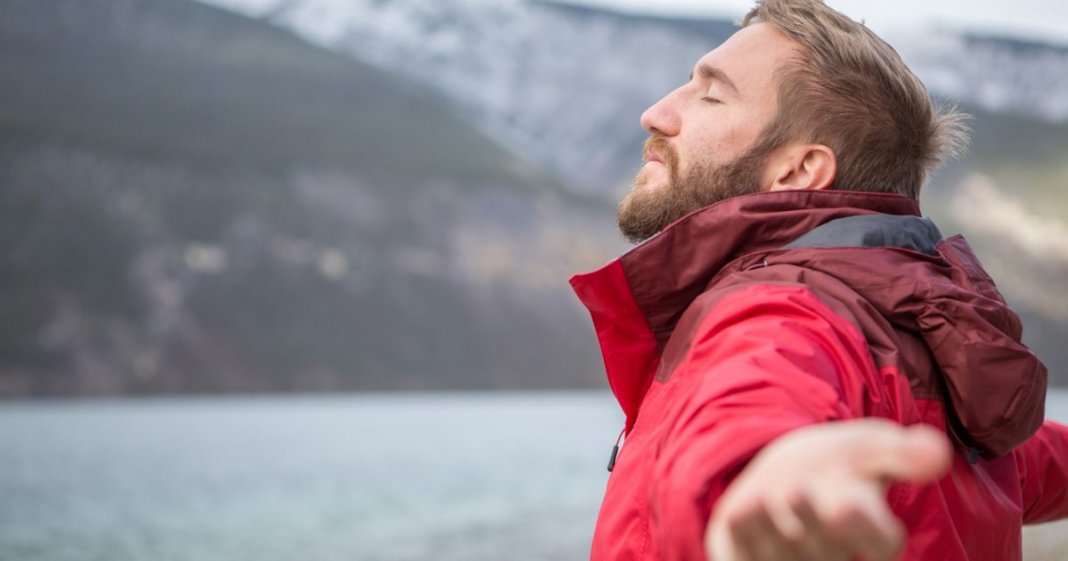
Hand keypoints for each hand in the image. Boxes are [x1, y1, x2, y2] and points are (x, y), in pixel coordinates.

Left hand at [705, 419, 951, 560]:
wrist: (780, 476)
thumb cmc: (834, 466)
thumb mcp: (867, 449)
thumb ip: (901, 453)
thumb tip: (937, 450)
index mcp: (866, 529)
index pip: (879, 540)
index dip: (864, 527)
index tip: (848, 503)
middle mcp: (829, 551)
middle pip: (825, 547)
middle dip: (811, 521)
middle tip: (800, 491)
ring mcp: (789, 560)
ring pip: (784, 555)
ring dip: (772, 528)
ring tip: (764, 497)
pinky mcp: (751, 559)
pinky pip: (746, 556)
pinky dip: (743, 534)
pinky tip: (737, 511)